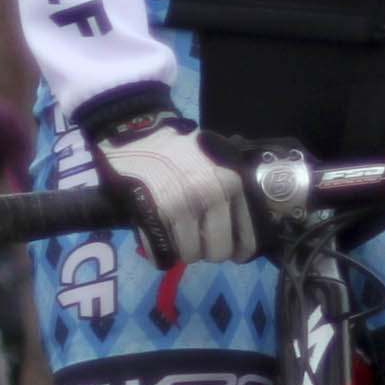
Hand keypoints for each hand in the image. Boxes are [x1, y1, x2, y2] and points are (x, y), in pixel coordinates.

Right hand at [97, 116, 256, 268]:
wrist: (137, 130)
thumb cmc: (178, 148)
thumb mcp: (218, 162)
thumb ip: (231, 191)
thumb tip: (240, 231)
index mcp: (233, 184)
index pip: (247, 237)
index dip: (238, 251)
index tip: (232, 254)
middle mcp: (213, 196)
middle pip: (218, 251)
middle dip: (207, 251)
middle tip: (196, 242)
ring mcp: (183, 205)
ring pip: (190, 254)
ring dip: (182, 251)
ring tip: (174, 236)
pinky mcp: (155, 212)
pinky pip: (163, 250)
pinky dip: (159, 252)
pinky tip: (156, 240)